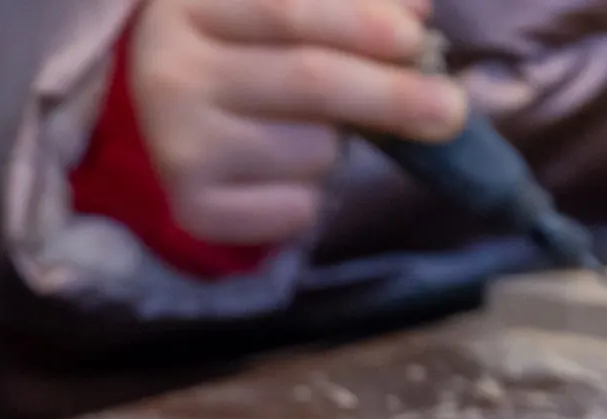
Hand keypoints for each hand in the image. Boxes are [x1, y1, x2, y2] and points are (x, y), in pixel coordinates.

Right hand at [127, 0, 467, 245]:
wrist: (157, 118)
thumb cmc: (238, 46)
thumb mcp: (276, 6)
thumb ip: (347, 1)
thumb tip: (416, 13)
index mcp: (192, 5)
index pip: (286, 9)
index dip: (358, 22)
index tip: (415, 38)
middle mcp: (172, 75)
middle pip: (306, 81)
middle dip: (389, 95)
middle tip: (449, 110)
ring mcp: (176, 146)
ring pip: (307, 150)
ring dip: (338, 147)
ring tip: (312, 132)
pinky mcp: (191, 207)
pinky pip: (291, 210)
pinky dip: (312, 197)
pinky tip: (286, 174)